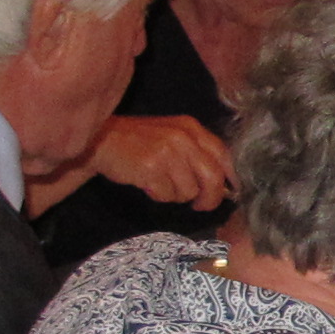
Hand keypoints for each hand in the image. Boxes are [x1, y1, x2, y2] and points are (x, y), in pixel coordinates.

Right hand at [86, 114, 232, 212]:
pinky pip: (167, 195)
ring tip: (161, 183)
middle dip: (210, 198)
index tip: (232, 192)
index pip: (223, 155)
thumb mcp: (172, 135)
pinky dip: (159, 195)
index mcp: (191, 128)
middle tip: (200, 205)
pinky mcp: (151, 168)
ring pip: (189, 190)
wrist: (102, 140)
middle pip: (212, 177)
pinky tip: (148, 184)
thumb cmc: (139, 141)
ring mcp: (167, 152)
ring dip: (176, 194)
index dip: (231, 177)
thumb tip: (221, 183)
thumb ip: (196, 152)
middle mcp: (183, 138)